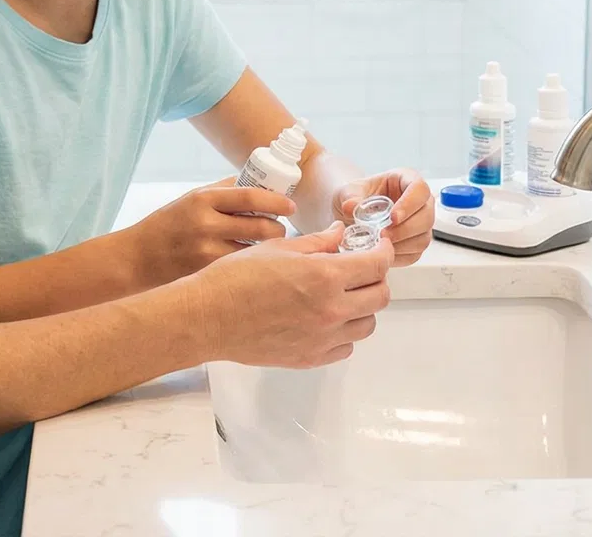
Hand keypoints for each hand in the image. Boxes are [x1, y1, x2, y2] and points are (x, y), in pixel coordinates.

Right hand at [124, 178, 294, 287]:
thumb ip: (223, 192)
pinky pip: (241, 268)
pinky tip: (253, 264)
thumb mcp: (190, 199)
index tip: (290, 205)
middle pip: (260, 227)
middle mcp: (205, 225)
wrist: (137, 258)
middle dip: (278, 228)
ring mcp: (206, 252)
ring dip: (268, 249)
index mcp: (202, 200)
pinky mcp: (207, 274)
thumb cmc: (168, 225)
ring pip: (255, 252)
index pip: (250, 197)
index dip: (276, 201)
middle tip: (281, 228)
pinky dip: (252, 264)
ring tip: (269, 246)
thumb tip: (259, 183)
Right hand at [186, 225, 392, 367]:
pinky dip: (344, 332)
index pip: (376, 264)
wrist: (209, 318)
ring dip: (363, 306)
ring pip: (367, 324)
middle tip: (362, 268)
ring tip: (344, 294)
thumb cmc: (235, 279)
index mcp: (325, 276)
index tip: (378, 246)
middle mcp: (331, 309)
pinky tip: (326, 319)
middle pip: (380, 296)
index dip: (382, 251)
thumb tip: (339, 234)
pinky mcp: (311, 358)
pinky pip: (345, 347)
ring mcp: (323, 338)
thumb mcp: (278, 249)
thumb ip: (316, 242)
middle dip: (377, 277)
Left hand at [334, 168, 433, 266]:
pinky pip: (416, 253)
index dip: (409, 204)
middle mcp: (419, 201)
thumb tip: (351, 206)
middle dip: (406, 229)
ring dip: (403, 244)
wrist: (351, 214)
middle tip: (383, 235)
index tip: (393, 217)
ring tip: (381, 244)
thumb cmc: (355, 196)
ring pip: (424, 237)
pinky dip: (400, 256)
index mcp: (406, 180)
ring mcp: (420, 223)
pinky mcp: (415, 242)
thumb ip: (350, 196)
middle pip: (427, 215)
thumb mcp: (348, 191)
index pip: (420, 189)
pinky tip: (384, 253)